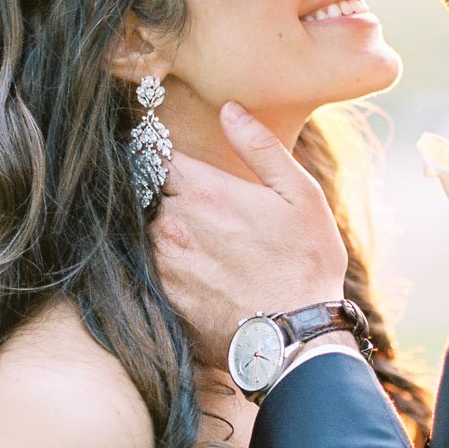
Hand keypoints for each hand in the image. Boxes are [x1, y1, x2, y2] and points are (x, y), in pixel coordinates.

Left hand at [152, 104, 346, 364]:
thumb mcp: (300, 195)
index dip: (160, 152)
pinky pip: (145, 269)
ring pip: (143, 231)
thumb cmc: (306, 263)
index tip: (169, 158)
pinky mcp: (159, 298)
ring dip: (159, 230)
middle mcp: (172, 224)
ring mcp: (161, 264)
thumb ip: (260, 147)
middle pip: (146, 193)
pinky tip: (190, 274)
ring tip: (194, 242)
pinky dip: (158, 264)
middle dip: (162, 193)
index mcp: (204, 191)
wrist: (294, 339)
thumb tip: (228, 108)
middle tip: (191, 204)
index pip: (155, 154)